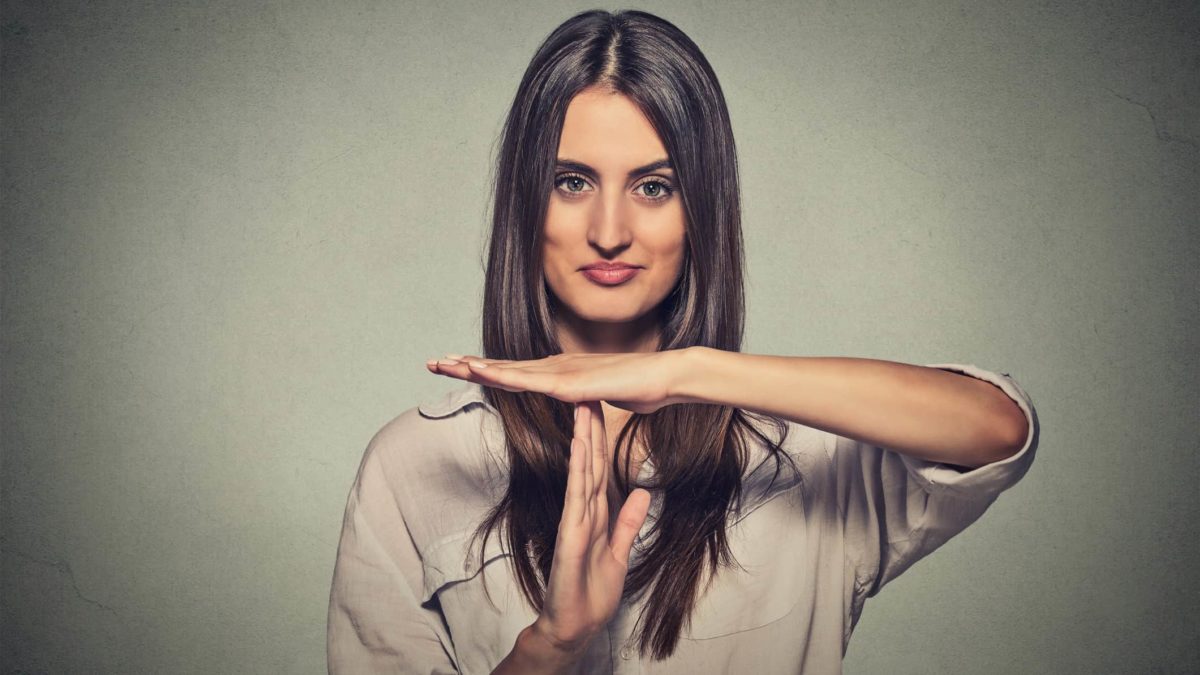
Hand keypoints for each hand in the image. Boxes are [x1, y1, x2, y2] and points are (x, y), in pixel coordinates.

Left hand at [425, 350, 691, 413]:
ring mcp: (562, 372)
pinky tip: (482, 373)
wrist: (667, 377)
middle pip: (502, 367)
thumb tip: (580, 403)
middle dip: (466, 364)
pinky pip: (530, 382)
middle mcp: (555, 367)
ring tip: (445, 363)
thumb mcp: (603, 398)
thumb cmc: (641, 387)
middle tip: (432, 362)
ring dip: (476, 367)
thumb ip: (586, 400)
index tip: (456, 367)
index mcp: (560, 372)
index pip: (513, 373)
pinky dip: (503, 375)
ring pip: (509, 371)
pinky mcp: (571, 383)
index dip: (484, 370)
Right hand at [531, 401, 650, 656]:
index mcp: (594, 513)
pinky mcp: (570, 534)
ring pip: (580, 471)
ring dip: (582, 439)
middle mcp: (581, 511)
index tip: (602, 408)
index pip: (597, 467)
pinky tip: (578, 446)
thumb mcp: (619, 551)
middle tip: (589, 391)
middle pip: (587, 461)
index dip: (600, 438)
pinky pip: (576, 496)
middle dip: (589, 427)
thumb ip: (628, 521)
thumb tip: (641, 492)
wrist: (576, 625)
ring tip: (583, 407)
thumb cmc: (591, 592)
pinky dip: (578, 469)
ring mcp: (573, 520)